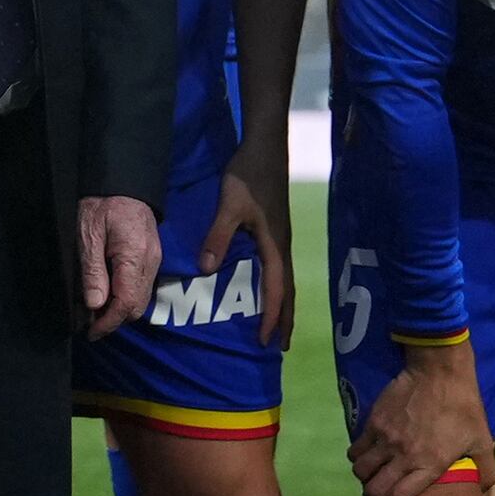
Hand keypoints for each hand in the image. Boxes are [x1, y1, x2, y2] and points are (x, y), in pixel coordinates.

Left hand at [74, 191, 160, 337]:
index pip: (127, 302)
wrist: (125, 184)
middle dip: (114, 320)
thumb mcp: (89, 236)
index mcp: (135, 256)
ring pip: (141, 299)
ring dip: (120, 310)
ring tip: (96, 313)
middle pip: (137, 306)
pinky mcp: (153, 258)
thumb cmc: (102, 205)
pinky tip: (108, 295)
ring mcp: (155, 260)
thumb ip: (93, 271)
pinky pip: (142, 286)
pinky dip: (126, 297)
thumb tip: (95, 304)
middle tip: (90, 325)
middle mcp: (151, 262)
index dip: (109, 322)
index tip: (91, 332)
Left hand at [199, 161, 295, 346]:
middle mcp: (283, 246)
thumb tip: (206, 270)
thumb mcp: (229, 206)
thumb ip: (218, 236)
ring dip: (283, 304)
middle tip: (280, 346)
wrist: (265, 148)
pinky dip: (276, 286)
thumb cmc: (248, 176)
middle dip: (285, 319)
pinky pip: (278, 267)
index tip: (264, 341)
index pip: (276, 291)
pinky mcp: (276, 230)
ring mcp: (282, 238)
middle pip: (288, 291)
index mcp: (275, 246)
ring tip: (278, 327)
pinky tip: (266, 290)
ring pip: (285, 280)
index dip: (272, 318)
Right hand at [348, 338, 492, 495]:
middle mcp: (404, 456)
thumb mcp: (481, 439)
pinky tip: (363, 456)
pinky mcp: (374, 423)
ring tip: (369, 478)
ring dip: (364, 478)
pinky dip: (357, 457)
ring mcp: (386, 439)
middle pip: (375, 488)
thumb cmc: (463, 407)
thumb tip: (486, 490)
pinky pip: (357, 448)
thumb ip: (486, 469)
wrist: (439, 371)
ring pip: (362, 469)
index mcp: (430, 464)